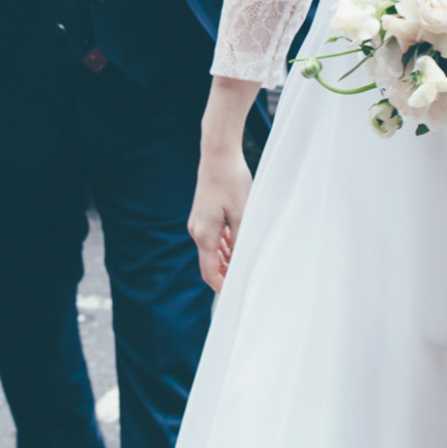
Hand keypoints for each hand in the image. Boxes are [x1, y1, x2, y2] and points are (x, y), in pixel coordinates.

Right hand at [188, 145, 252, 291]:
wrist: (218, 154)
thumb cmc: (231, 181)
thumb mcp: (242, 215)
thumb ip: (240, 242)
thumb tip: (241, 264)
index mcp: (204, 235)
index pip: (209, 273)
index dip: (223, 286)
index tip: (239, 293)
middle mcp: (197, 231)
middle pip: (210, 264)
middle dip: (227, 273)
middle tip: (249, 278)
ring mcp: (199, 222)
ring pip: (212, 250)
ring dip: (228, 259)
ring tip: (249, 259)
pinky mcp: (204, 214)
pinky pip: (213, 237)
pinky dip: (225, 245)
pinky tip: (240, 242)